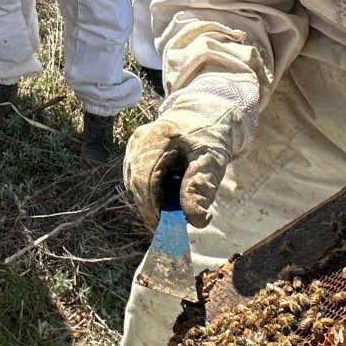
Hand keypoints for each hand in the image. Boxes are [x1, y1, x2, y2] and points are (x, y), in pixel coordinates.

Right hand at [124, 113, 231, 229]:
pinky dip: (151, 194)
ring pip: (134, 184)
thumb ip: (202, 190)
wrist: (205, 116)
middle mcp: (138, 141)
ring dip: (150, 203)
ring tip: (170, 215)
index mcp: (157, 137)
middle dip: (151, 209)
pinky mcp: (134, 153)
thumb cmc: (210, 138)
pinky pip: (137, 179)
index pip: (143, 178)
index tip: (165, 228)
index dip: (151, 206)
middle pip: (136, 183)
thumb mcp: (212, 162)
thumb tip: (196, 222)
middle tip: (170, 230)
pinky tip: (166, 199)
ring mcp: (133, 146)